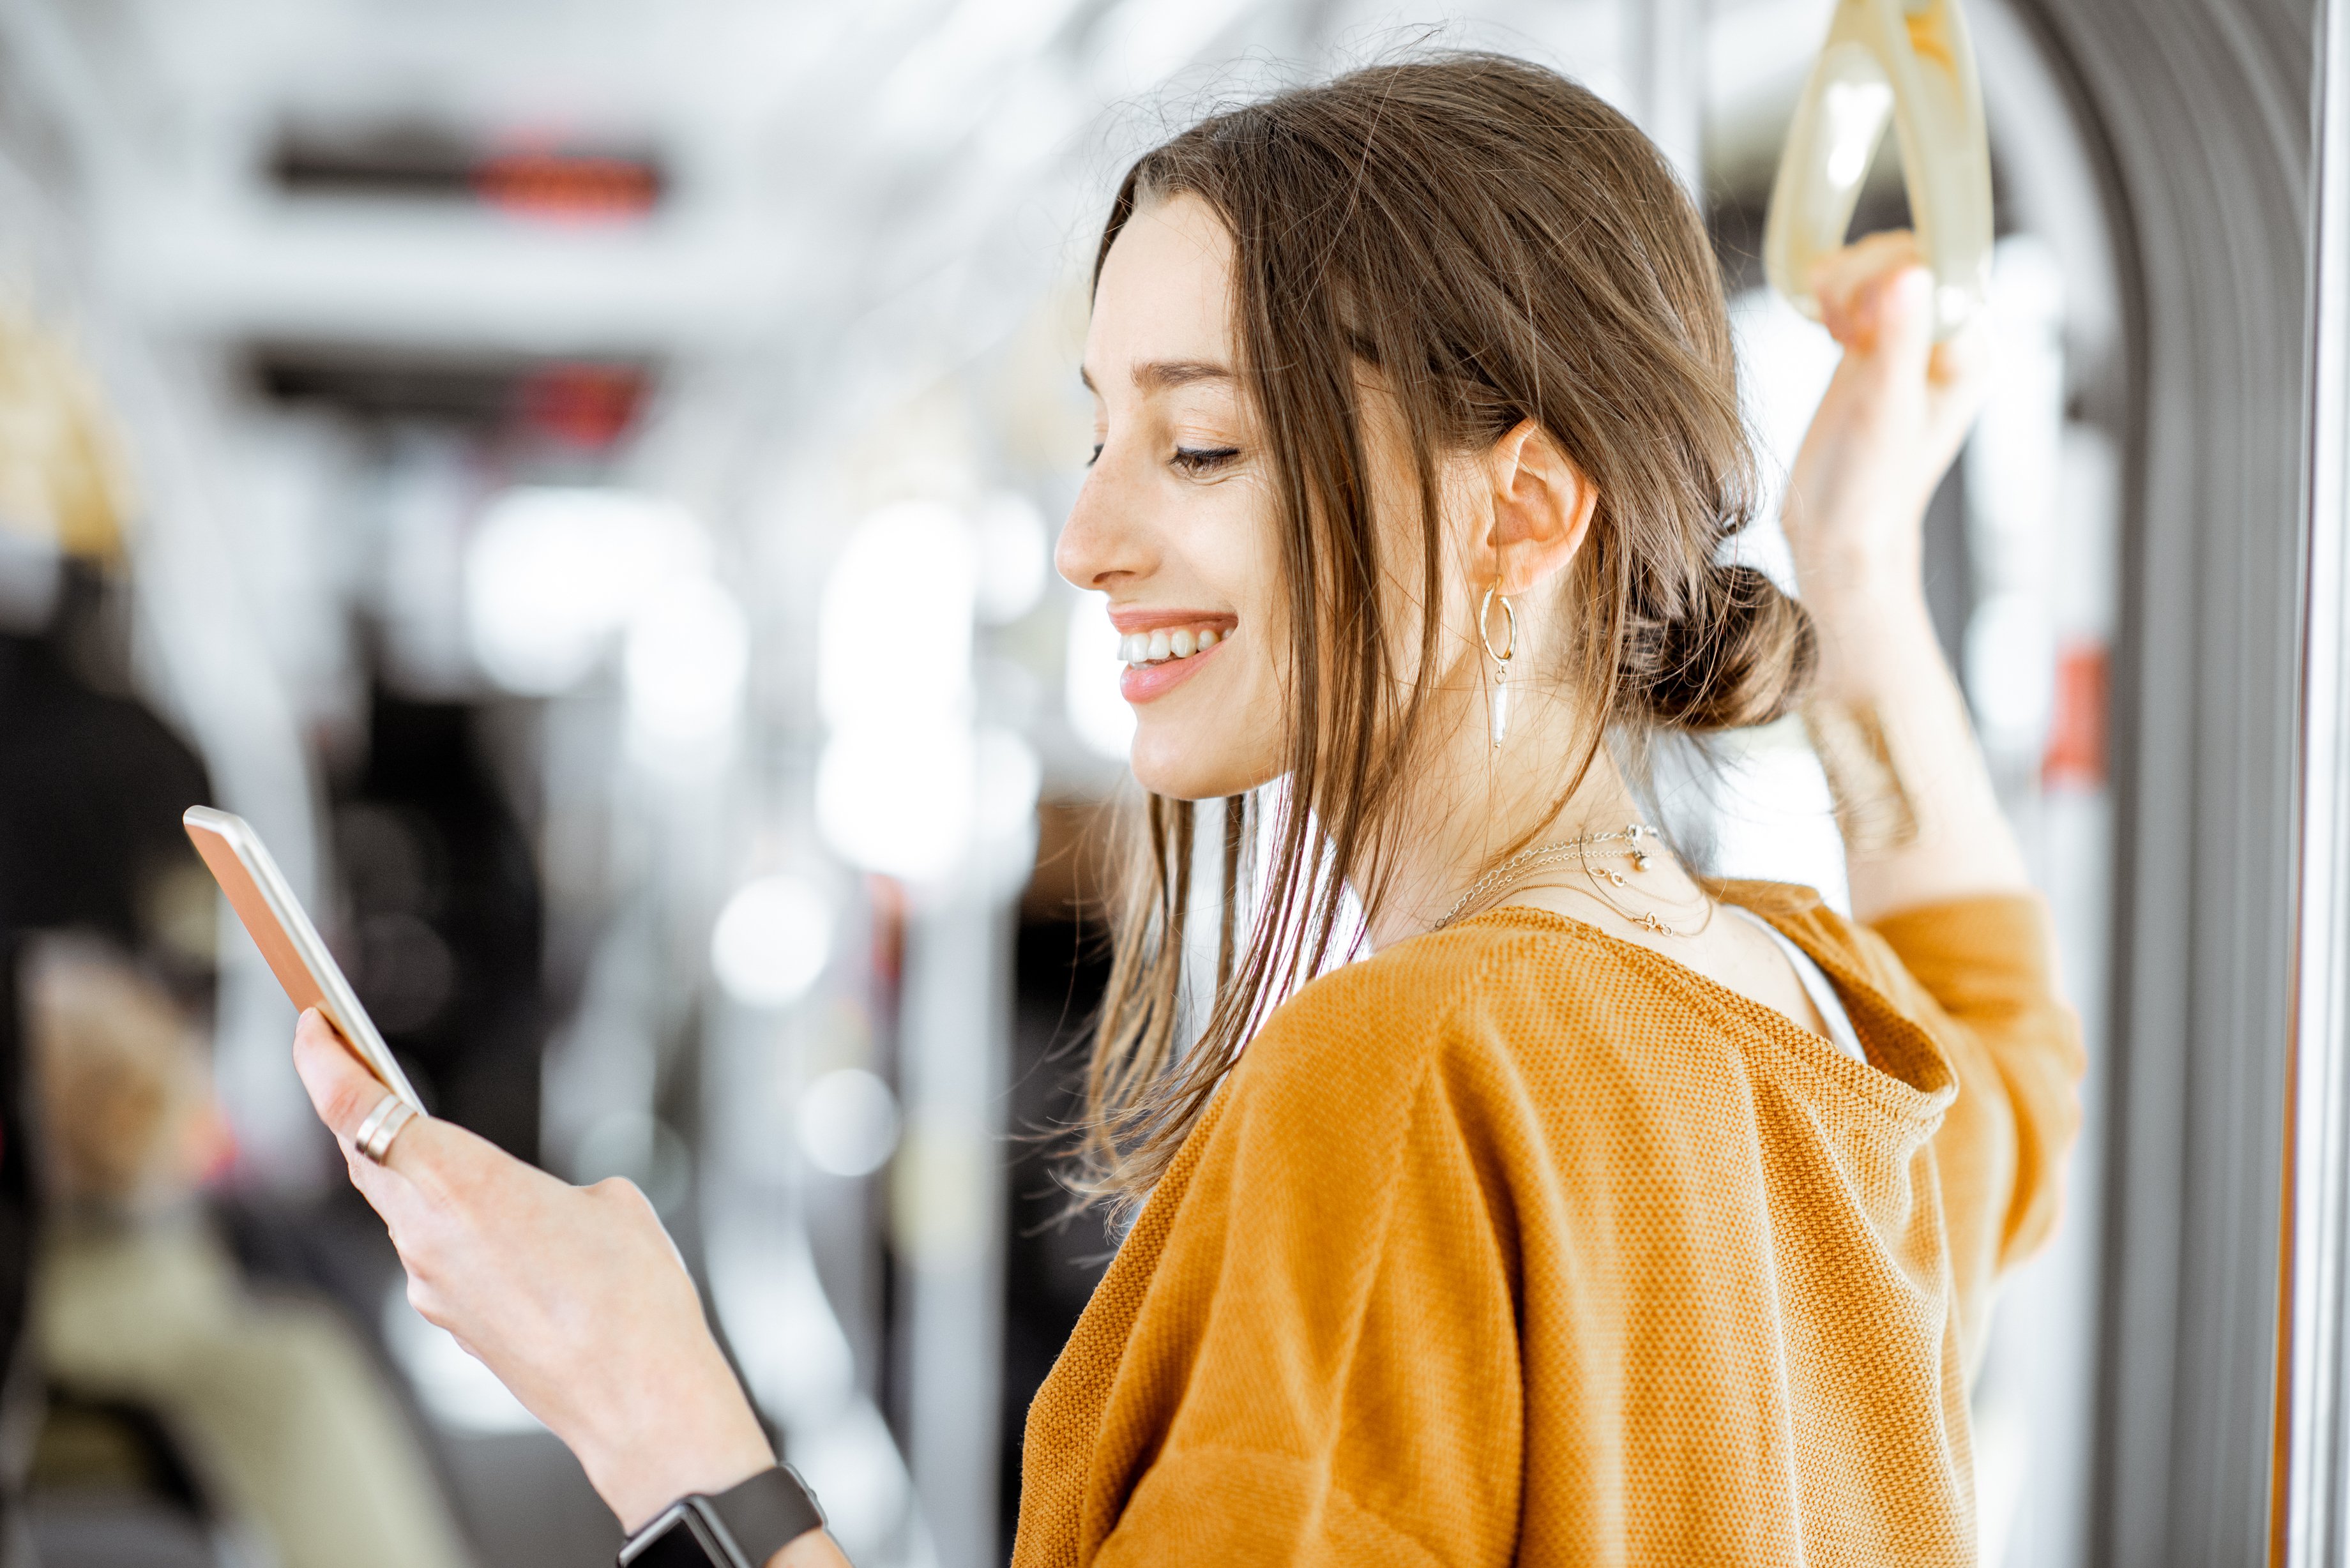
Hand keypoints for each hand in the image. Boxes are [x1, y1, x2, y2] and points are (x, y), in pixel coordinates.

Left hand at [292, 1010, 773, 1532]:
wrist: (638, 1397)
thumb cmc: (632, 1297)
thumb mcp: (611, 1203)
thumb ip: (552, 1188)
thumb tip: (539, 1207)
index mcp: (458, 1182)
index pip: (354, 1108)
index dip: (321, 1060)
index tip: (313, 1024)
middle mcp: (426, 1233)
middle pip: (365, 1155)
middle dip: (359, 1106)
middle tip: (361, 1063)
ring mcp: (432, 1284)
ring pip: (401, 1209)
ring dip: (418, 1176)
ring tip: (461, 1156)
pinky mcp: (450, 1321)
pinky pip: (435, 1257)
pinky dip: (453, 1231)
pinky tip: (510, 1238)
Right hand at [1781, 231, 1991, 622]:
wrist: (1834, 527)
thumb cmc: (1868, 489)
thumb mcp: (1883, 412)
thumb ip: (1900, 340)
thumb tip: (1911, 272)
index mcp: (1968, 352)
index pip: (1944, 268)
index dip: (1894, 275)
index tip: (1861, 317)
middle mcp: (1942, 341)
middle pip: (1908, 258)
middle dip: (1863, 278)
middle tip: (1839, 325)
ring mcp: (1903, 340)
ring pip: (1877, 268)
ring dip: (1843, 282)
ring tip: (1828, 327)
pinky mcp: (1868, 345)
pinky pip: (1853, 289)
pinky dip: (1829, 292)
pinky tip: (1821, 324)